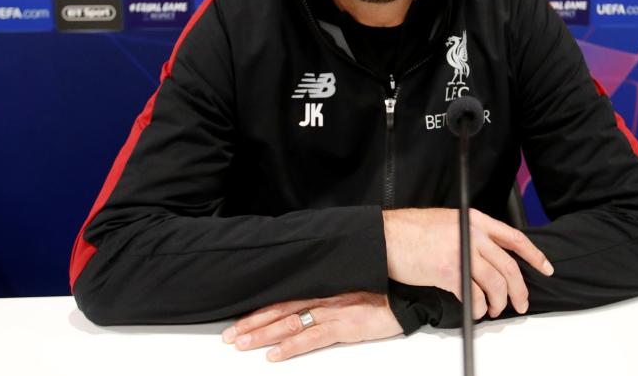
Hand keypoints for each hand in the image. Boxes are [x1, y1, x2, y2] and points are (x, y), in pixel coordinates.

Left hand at [221, 292, 402, 361]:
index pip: (282, 298)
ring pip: (289, 323)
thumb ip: (328, 287)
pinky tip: (274, 354)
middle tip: (230, 336)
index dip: (258, 310)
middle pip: (279, 310)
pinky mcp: (346, 327)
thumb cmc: (382, 285)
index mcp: (322, 285)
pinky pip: (312, 338)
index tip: (238, 319)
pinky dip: (291, 347)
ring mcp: (333, 312)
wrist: (408, 288)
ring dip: (263, 335)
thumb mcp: (350, 282)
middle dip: (252, 324)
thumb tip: (308, 294)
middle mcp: (323, 296)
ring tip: (242, 344)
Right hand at [383, 208, 553, 318]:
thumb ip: (470, 236)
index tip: (546, 268)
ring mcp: (462, 251)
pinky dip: (477, 307)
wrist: (386, 237)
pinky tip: (475, 309)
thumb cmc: (411, 232)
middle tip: (520, 304)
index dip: (534, 255)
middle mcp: (472, 233)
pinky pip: (474, 295)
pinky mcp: (449, 270)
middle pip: (508, 266)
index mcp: (474, 220)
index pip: (514, 237)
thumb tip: (486, 260)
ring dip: (498, 302)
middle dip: (519, 290)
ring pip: (495, 283)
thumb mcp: (448, 224)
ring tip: (492, 310)